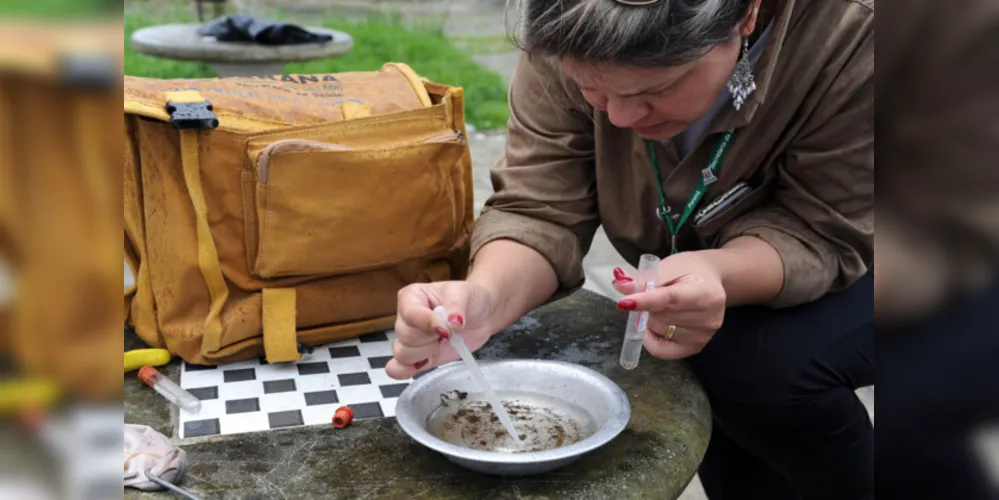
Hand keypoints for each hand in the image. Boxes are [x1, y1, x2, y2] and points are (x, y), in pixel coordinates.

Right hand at [386, 281, 498, 379]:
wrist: (482, 315)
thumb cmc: (469, 298)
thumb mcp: (465, 293)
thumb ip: (456, 306)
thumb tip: (452, 323)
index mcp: (412, 296)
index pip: (409, 313)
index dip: (427, 323)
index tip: (446, 327)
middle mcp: (407, 318)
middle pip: (405, 335)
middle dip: (429, 338)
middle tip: (448, 332)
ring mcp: (412, 340)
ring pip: (402, 353)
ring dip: (424, 352)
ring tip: (441, 343)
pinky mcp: (419, 357)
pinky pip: (399, 368)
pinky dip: (405, 371)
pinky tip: (422, 363)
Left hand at [611, 251, 726, 359]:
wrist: (710, 281)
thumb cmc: (689, 271)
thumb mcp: (667, 267)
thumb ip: (643, 278)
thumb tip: (619, 284)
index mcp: (706, 292)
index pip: (670, 299)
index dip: (645, 301)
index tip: (624, 303)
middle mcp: (708, 318)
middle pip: (660, 316)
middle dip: (648, 306)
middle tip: (654, 296)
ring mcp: (703, 336)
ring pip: (658, 331)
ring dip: (651, 319)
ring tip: (663, 307)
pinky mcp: (695, 348)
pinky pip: (661, 350)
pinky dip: (651, 338)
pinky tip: (655, 326)